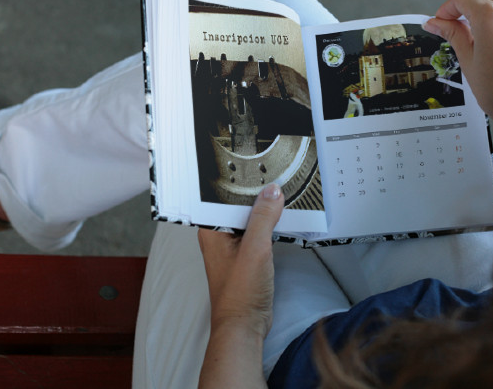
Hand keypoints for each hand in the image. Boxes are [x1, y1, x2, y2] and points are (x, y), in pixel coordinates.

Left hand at [198, 183, 283, 338]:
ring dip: (263, 210)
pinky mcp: (246, 256)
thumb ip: (263, 218)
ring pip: (248, 219)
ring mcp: (232, 247)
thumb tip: (272, 192)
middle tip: (274, 176)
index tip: (256, 168)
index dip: (239, 182)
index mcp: (211, 230)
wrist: (245, 325)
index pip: (222, 196)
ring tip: (280, 193)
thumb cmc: (239, 294)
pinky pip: (257, 233)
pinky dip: (268, 225)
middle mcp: (219, 236)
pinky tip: (281, 219)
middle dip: (255, 194)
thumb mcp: (255, 249)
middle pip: (237, 206)